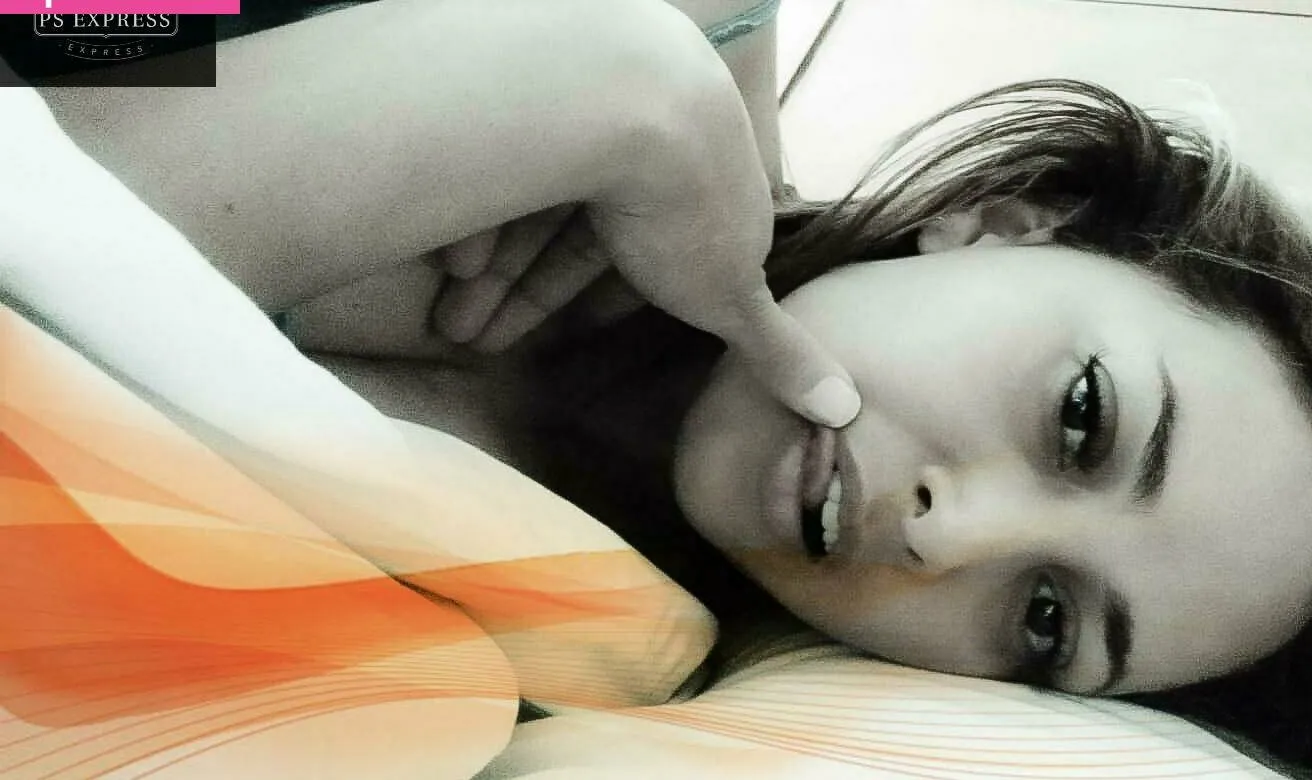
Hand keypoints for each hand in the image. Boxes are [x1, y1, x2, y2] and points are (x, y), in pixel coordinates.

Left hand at [428, 88, 860, 428]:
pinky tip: (450, 262)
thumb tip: (846, 411)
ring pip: (533, 207)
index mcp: (703, 195)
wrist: (637, 102)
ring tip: (446, 323)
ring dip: (489, 271)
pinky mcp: (541, 111)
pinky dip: (478, 220)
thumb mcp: (734, 296)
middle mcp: (649, 153)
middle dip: (521, 296)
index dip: (595, 300)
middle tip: (468, 342)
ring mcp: (593, 127)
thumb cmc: (691, 207)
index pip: (642, 258)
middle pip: (574, 236)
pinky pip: (507, 170)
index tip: (552, 343)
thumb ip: (778, 353)